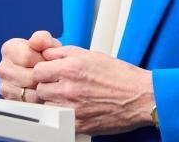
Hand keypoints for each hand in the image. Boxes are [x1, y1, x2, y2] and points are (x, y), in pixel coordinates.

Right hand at [0, 30, 59, 103]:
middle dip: (44, 76)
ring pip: (29, 92)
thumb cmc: (47, 56)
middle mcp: (2, 68)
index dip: (42, 60)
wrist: (47, 72)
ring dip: (43, 89)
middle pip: (28, 76)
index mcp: (9, 49)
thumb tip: (36, 41)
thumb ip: (43, 39)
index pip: (26, 57)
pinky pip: (28, 104)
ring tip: (49, 83)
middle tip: (52, 74)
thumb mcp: (49, 44)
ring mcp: (4, 86)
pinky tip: (44, 93)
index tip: (48, 60)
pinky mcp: (10, 101)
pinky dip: (39, 100)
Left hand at [32, 45, 154, 135]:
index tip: (50, 74)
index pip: (38, 70)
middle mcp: (69, 87)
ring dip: (54, 102)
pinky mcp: (76, 124)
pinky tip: (75, 109)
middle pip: (39, 89)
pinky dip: (63, 115)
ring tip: (69, 98)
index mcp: (72, 67)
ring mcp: (72, 108)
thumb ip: (67, 53)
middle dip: (48, 87)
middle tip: (60, 86)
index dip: (44, 71)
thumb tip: (48, 54)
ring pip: (46, 106)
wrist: (140, 97)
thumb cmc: (121, 76)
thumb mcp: (94, 55)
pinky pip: (58, 119)